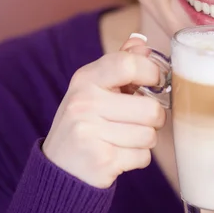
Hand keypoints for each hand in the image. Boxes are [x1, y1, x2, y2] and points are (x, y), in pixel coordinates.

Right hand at [42, 35, 165, 187]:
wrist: (59, 168)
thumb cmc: (85, 122)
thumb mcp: (95, 88)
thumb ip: (120, 64)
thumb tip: (143, 43)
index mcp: (85, 78)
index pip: (128, 64)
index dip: (151, 72)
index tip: (154, 81)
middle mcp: (84, 102)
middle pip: (150, 109)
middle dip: (154, 118)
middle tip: (139, 120)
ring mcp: (90, 132)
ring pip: (149, 135)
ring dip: (145, 140)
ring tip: (125, 137)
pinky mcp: (100, 161)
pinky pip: (143, 157)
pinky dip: (137, 158)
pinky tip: (119, 155)